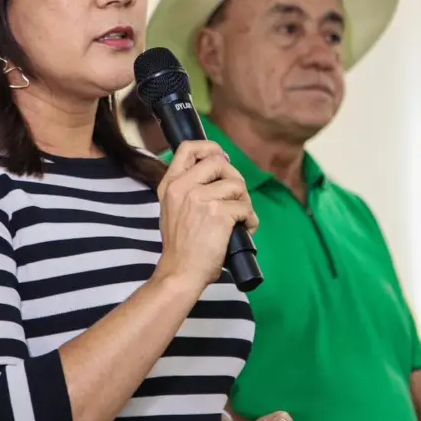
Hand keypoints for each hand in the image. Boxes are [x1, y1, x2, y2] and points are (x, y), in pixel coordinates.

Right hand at [154, 141, 257, 289]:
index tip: (222, 160)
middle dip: (235, 179)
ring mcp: (200, 198)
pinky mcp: (218, 213)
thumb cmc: (181, 247)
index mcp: (170, 185)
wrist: (180, 272)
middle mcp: (183, 187)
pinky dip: (250, 220)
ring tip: (240, 219)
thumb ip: (188, 189)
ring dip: (245, 202)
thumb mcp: (172, 210)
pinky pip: (245, 207)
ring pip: (237, 185)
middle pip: (219, 162)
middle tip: (236, 198)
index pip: (188, 148)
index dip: (210, 148)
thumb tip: (219, 173)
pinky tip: (244, 230)